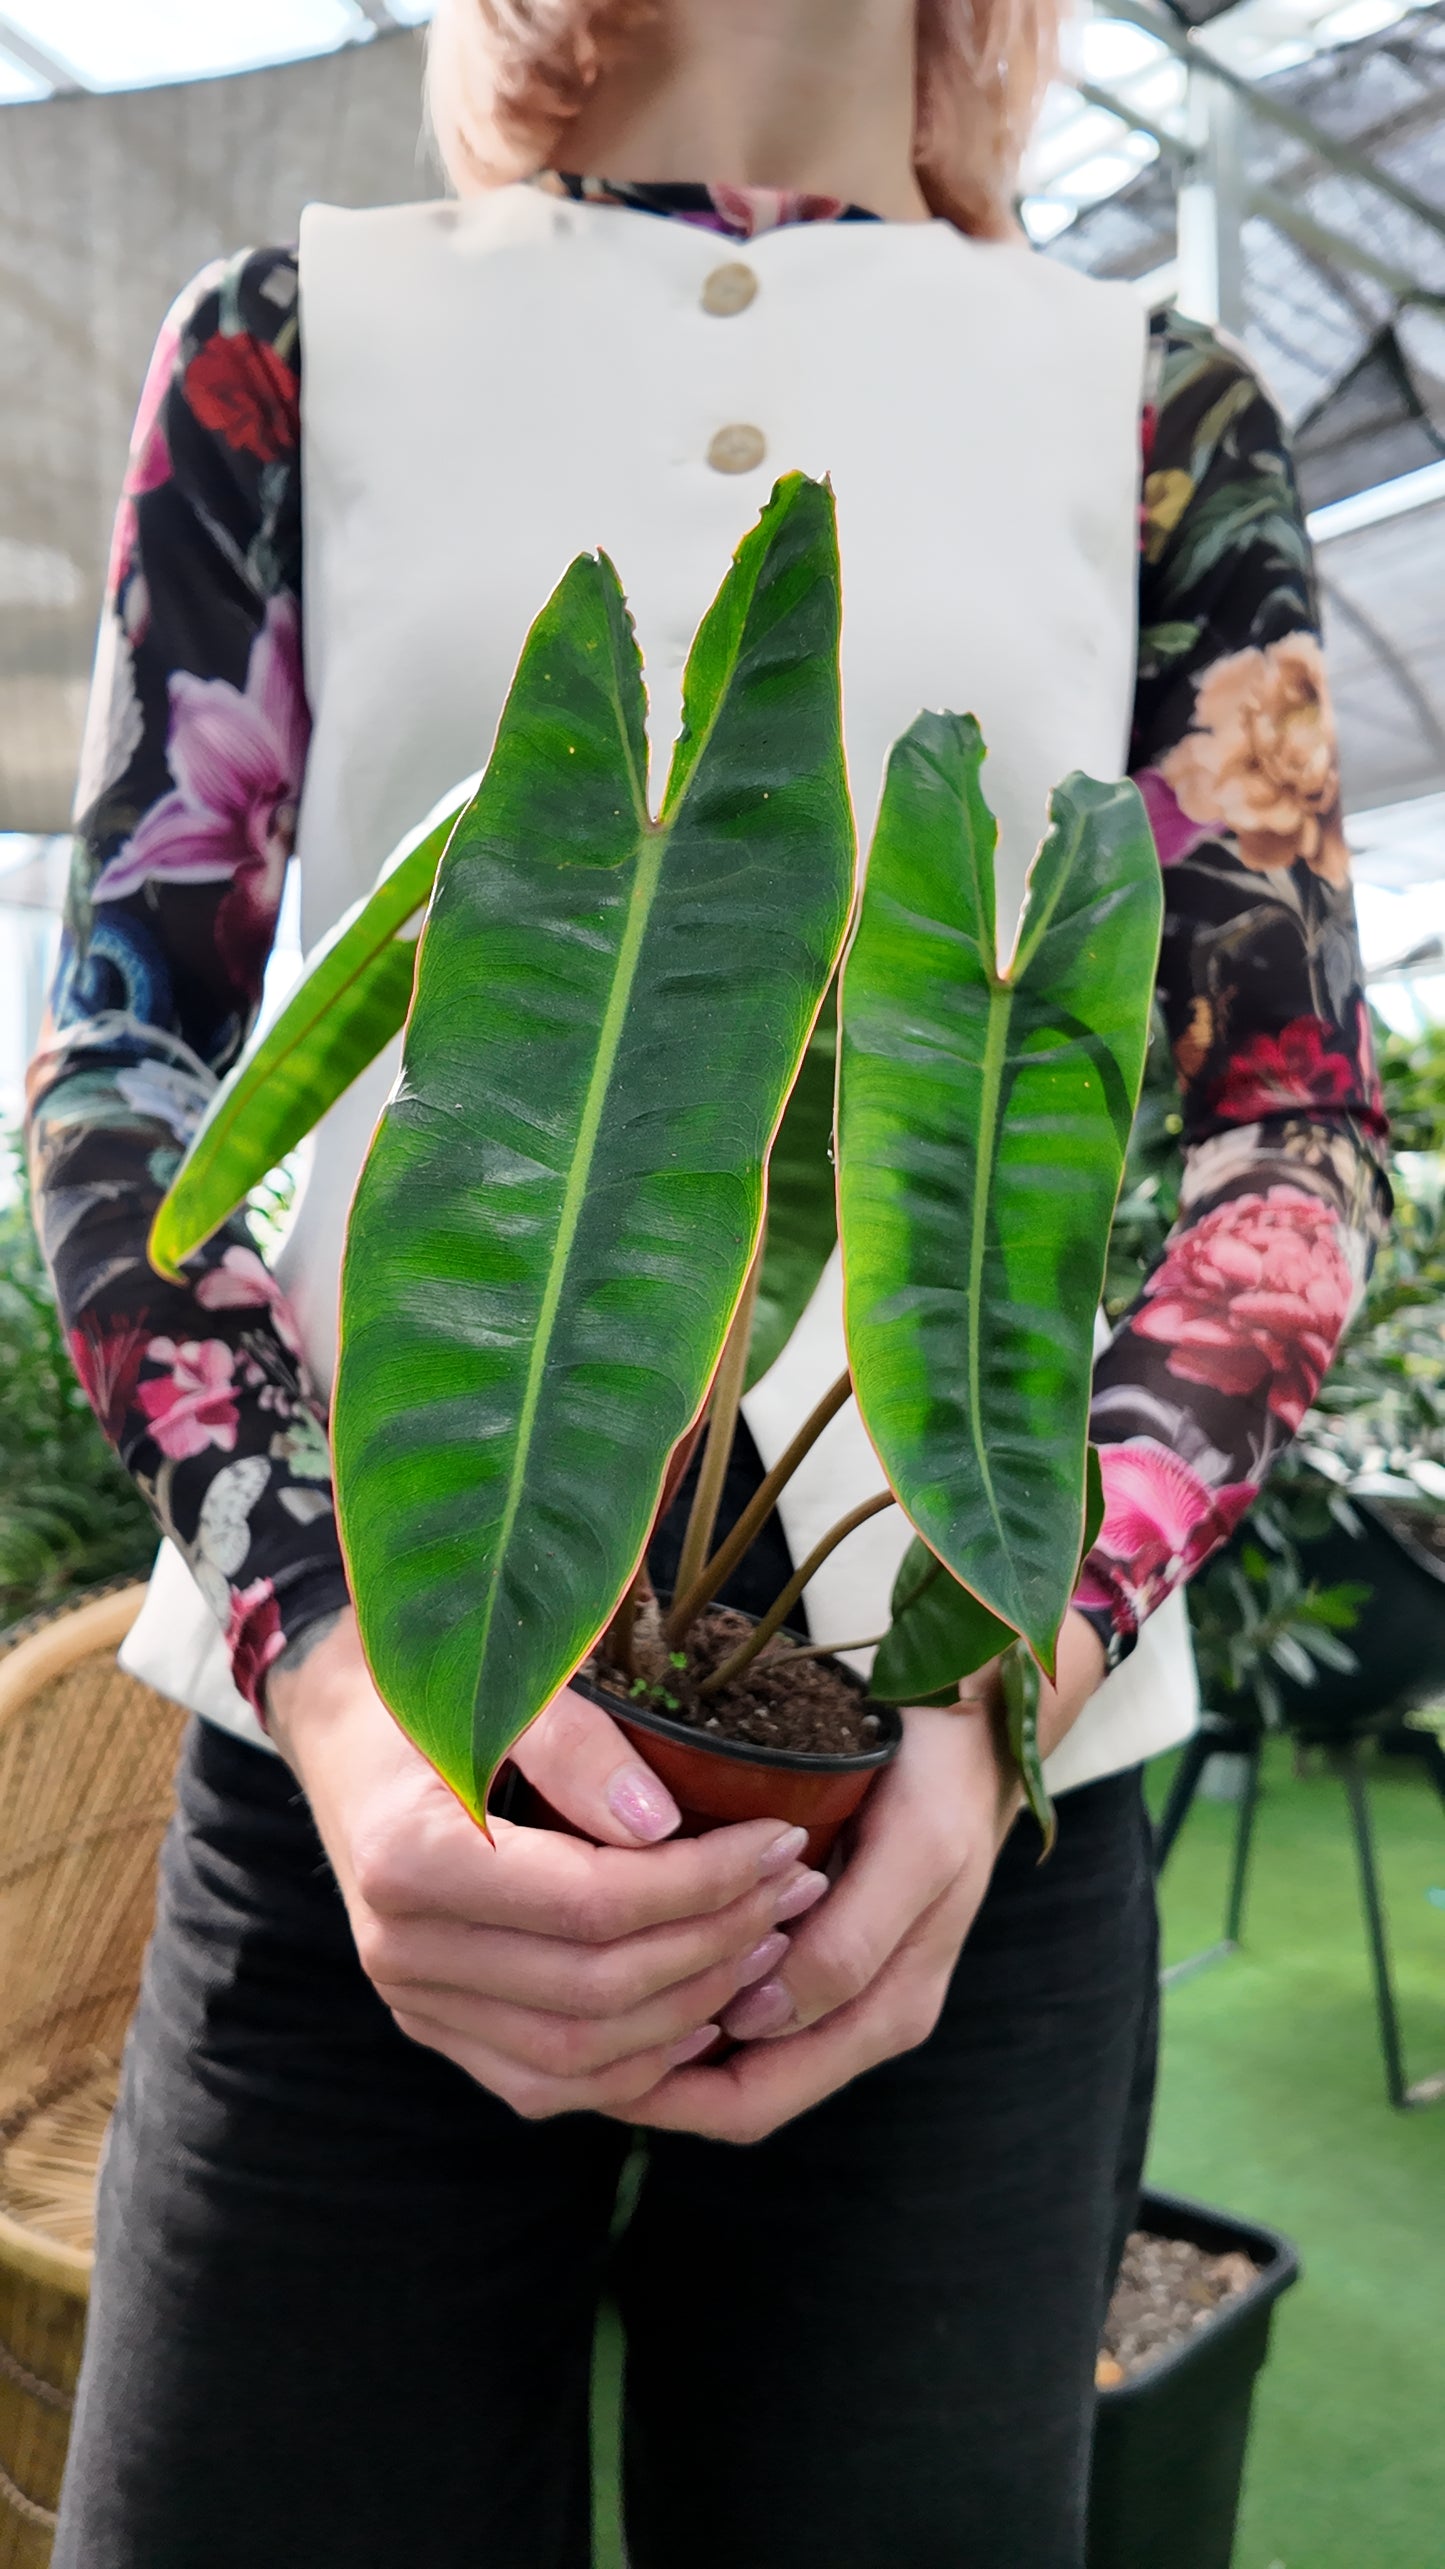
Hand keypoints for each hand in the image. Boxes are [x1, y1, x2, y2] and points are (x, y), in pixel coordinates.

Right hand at [266, 1611, 827, 2119]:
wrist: (346, 1730)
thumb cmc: (434, 1690)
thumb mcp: (498, 1683)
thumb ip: (576, 1745)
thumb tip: (662, 1824)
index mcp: (410, 1859)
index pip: (592, 1903)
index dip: (703, 1881)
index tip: (782, 1837)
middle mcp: (400, 1950)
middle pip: (596, 1988)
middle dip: (717, 1943)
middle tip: (796, 1888)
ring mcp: (415, 2003)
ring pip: (579, 2054)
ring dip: (693, 2010)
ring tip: (770, 1942)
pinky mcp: (437, 2028)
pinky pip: (547, 2083)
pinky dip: (637, 2064)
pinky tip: (704, 2014)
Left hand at [624, 1610, 1106, 2143]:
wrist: (980, 1729)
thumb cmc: (947, 1781)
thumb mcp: (915, 1853)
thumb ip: (848, 1945)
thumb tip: (758, 2021)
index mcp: (885, 2012)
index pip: (752, 2102)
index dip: (664, 2095)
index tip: (582, 2051)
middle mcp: (862, 2019)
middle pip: (733, 2093)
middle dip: (647, 2074)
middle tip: (559, 2023)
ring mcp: (845, 1989)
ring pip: (731, 2054)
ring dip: (662, 2036)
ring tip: (581, 1990)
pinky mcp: (827, 1948)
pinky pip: (746, 2005)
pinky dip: (688, 1993)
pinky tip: (637, 1951)